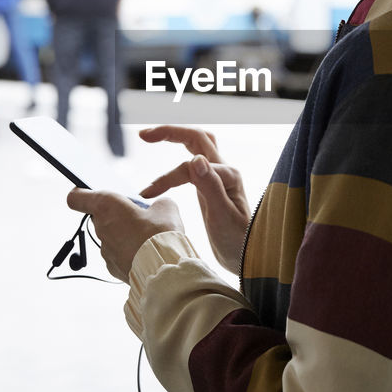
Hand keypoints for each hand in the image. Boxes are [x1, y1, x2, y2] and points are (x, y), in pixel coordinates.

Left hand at [66, 190, 183, 282]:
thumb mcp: (166, 207)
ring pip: (110, 236)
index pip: (76, 197)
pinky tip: (145, 252)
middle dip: (116, 213)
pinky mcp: (112, 267)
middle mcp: (100, 228)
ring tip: (145, 236)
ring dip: (123, 233)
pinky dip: (128, 251)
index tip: (90, 192)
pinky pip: (117, 253)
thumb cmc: (160, 235)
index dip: (82, 193)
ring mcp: (105, 250)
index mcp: (107, 206)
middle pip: (99, 216)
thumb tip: (158, 208)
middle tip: (137, 214)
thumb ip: (156, 203)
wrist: (164, 269)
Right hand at [138, 126, 250, 274]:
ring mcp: (218, 177)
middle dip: (170, 132)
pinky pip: (192, 164)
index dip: (167, 178)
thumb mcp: (223, 217)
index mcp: (228, 176)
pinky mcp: (211, 186)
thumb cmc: (239, 242)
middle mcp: (224, 171)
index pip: (189, 167)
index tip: (146, 194)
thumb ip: (211, 187)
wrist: (248, 259)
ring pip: (197, 145)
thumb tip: (195, 159)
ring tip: (148, 137)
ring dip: (174, 137)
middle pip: (197, 137)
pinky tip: (162, 173)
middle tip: (143, 135)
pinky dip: (175, 160)